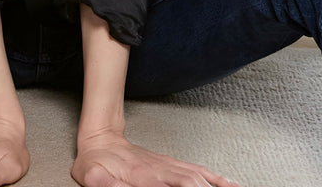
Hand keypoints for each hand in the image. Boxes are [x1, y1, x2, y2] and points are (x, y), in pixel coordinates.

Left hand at [72, 129, 240, 186]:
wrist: (99, 139)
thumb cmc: (94, 163)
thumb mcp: (93, 177)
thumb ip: (110, 186)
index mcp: (145, 177)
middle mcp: (162, 170)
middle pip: (193, 182)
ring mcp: (168, 166)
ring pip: (199, 176)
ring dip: (219, 186)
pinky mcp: (170, 165)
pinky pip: (197, 170)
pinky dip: (215, 178)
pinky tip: (229, 184)